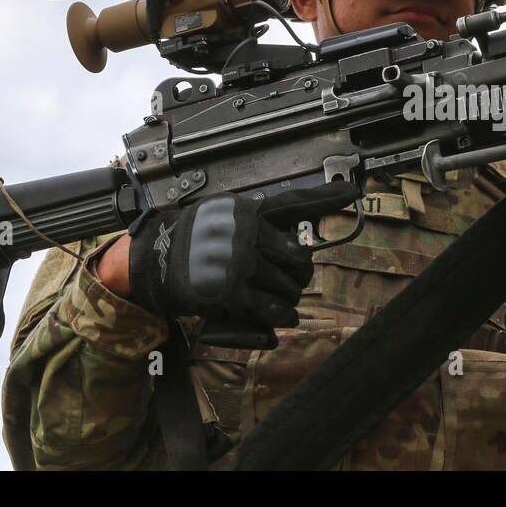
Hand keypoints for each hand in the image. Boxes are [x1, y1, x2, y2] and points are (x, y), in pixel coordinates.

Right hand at [126, 182, 359, 348]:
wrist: (153, 261)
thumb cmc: (192, 239)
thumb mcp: (225, 217)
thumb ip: (260, 221)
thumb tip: (295, 235)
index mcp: (247, 210)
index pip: (293, 203)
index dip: (326, 198)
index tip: (352, 191)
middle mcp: (246, 232)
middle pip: (298, 258)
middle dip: (298, 274)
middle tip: (290, 280)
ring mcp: (237, 262)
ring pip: (287, 285)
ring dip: (289, 297)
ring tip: (281, 300)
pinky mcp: (229, 292)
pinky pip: (270, 307)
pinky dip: (280, 315)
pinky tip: (282, 316)